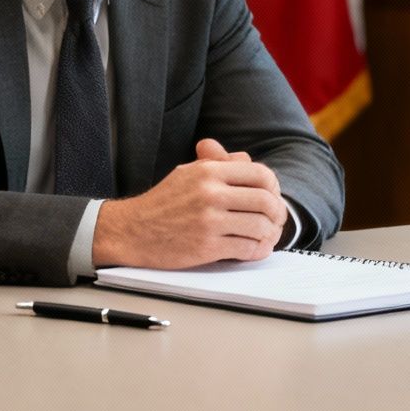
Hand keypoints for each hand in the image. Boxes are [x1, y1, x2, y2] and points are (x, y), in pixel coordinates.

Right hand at [91, 138, 288, 266]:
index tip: (272, 197)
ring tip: (265, 236)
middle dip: (277, 213)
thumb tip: (247, 160)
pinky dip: (257, 251)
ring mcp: (209, 220)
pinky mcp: (207, 246)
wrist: (132, 231)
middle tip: (275, 220)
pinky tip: (254, 249)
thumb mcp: (189, 173)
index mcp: (208, 171)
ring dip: (269, 234)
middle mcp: (211, 193)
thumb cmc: (162, 202)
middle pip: (266, 201)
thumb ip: (220, 164)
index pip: (261, 174)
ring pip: (260, 226)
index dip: (274, 187)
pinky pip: (247, 248)